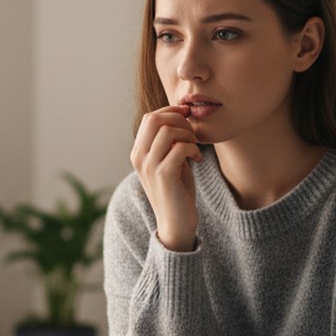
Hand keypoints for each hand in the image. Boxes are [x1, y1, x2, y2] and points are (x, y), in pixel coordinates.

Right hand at [131, 105, 202, 251]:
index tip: (188, 119)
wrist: (176, 223)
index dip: (171, 112)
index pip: (150, 117)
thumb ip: (169, 142)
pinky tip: (197, 160)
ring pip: (168, 131)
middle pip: (155, 119)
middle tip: (192, 134)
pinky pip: (179, 148)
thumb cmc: (177, 190)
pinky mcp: (163, 176)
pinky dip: (193, 149)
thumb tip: (180, 116)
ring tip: (194, 147)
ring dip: (187, 135)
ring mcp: (149, 167)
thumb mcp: (169, 161)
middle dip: (179, 120)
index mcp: (138, 153)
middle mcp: (139, 158)